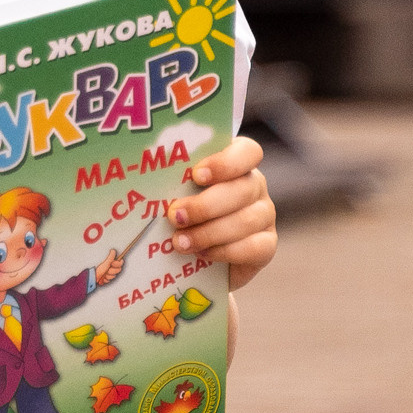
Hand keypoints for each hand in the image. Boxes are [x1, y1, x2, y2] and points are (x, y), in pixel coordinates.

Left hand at [93, 248, 124, 285]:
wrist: (93, 277)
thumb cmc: (99, 269)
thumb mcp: (106, 263)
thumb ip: (111, 257)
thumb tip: (113, 250)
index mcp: (112, 263)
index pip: (120, 263)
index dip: (117, 264)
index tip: (112, 264)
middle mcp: (111, 268)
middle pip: (118, 270)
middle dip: (112, 271)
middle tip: (107, 270)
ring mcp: (110, 273)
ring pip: (114, 276)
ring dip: (108, 276)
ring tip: (103, 274)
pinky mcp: (107, 278)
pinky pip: (110, 280)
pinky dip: (106, 280)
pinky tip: (102, 278)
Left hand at [168, 136, 276, 289]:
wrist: (196, 259)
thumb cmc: (182, 216)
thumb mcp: (176, 194)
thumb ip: (172, 183)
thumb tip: (145, 177)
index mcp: (236, 163)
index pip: (247, 152)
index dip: (225, 163)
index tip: (196, 175)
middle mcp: (255, 185)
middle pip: (243, 188)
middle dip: (206, 205)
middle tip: (175, 216)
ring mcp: (264, 215)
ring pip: (247, 220)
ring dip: (209, 232)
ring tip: (180, 242)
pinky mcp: (267, 245)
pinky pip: (253, 247)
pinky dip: (225, 252)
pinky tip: (202, 255)